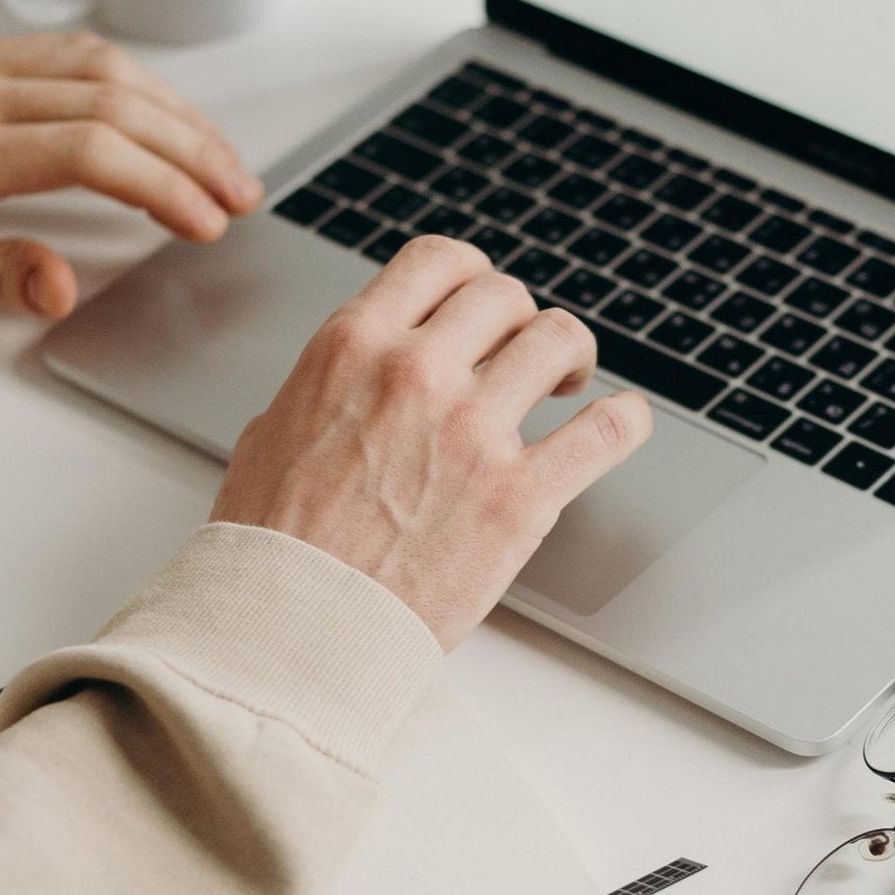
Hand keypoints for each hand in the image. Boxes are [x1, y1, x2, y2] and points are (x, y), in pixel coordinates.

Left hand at [0, 32, 261, 316]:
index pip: (90, 151)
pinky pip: (73, 51)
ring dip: (176, 111)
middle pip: (116, 103)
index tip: (205, 222)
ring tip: (219, 159)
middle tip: (240, 195)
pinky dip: (136, 80)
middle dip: (194, 149)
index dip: (163, 185)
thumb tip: (63, 286)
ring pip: (105, 67)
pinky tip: (163, 112)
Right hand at [211, 236, 652, 647]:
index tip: (481, 303)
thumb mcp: (275, 428)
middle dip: (516, 321)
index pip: (438, 260)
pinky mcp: (519, 498)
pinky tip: (620, 423)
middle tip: (519, 355)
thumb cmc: (270, 546)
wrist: (288, 634)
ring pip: (559, 338)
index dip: (470, 276)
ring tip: (564, 384)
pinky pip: (606, 431)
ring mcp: (474, 432)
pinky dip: (624, 421)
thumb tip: (363, 370)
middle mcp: (417, 373)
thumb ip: (333, 382)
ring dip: (569, 356)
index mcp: (353, 346)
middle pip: (505, 296)